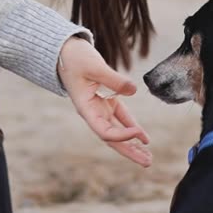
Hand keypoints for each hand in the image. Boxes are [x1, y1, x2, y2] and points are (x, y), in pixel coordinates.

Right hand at [58, 37, 151, 167]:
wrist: (65, 50)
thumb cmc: (75, 58)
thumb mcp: (94, 66)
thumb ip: (114, 79)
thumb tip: (133, 90)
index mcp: (85, 109)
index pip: (104, 131)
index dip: (122, 135)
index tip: (139, 133)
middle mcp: (92, 113)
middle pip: (112, 139)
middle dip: (129, 151)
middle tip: (147, 163)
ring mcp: (99, 108)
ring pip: (117, 131)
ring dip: (132, 144)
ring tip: (148, 156)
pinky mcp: (106, 100)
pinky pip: (121, 117)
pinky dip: (131, 126)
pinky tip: (144, 138)